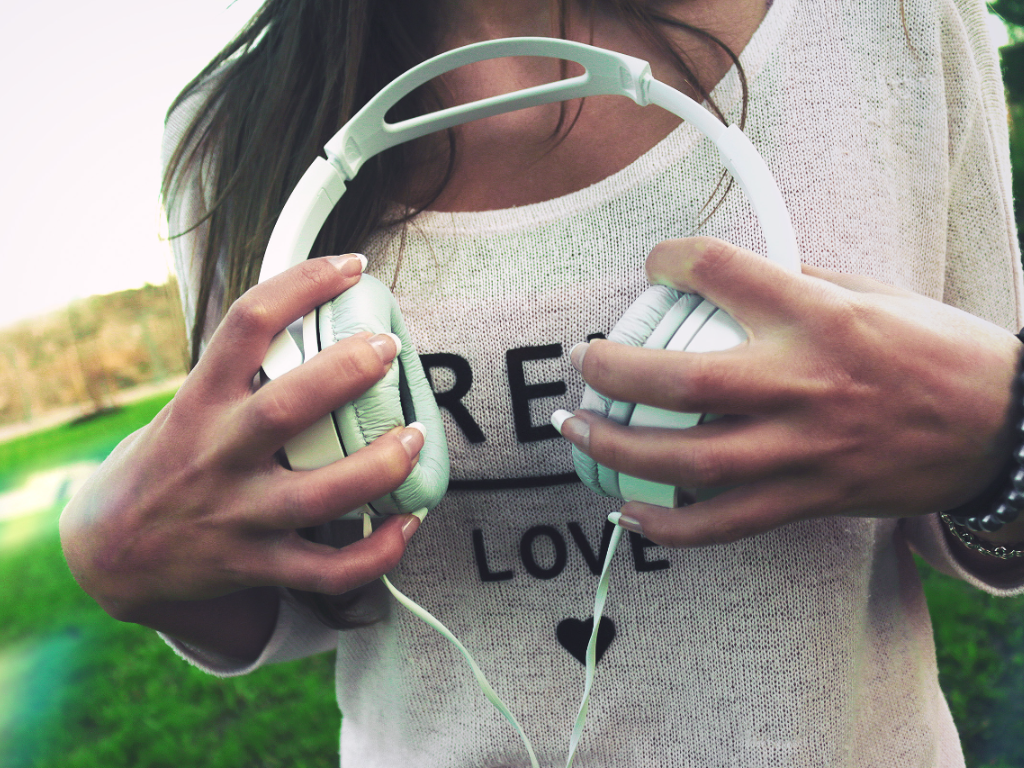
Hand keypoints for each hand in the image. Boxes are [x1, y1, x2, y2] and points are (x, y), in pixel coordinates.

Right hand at [60, 254, 424, 620]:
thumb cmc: (169, 461)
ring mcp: (237, 515)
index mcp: (199, 402)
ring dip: (379, 466)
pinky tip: (408, 522)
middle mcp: (216, 456)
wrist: (110, 553)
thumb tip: (315, 313)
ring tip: (414, 436)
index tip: (350, 266)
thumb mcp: (187, 405)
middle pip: (285, 408)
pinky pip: (326, 570)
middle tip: (388, 348)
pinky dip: (376, 550)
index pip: (246, 323)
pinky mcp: (256, 565)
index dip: (302, 284)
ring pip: (319, 495)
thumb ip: (240, 372)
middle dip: (346, 373)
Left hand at [557, 237, 1022, 546]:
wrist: (1004, 426)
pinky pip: (725, 523)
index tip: (655, 265)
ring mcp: (805, 449)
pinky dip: (669, 525)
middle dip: (612, 369)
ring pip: (689, 460)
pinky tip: (628, 514)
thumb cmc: (935, 350)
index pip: (720, 271)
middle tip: (582, 361)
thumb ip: (795, 287)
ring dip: (617, 449)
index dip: (670, 259)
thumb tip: (727, 283)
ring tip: (576, 432)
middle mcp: (804, 382)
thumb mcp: (871, 295)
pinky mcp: (812, 498)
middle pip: (681, 379)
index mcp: (819, 315)